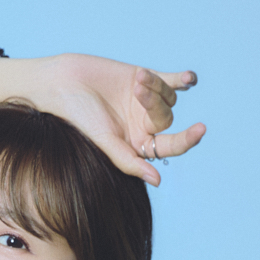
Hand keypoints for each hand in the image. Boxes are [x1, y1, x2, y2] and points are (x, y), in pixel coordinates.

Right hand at [0, 53, 203, 184]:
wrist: (60, 84)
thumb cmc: (77, 118)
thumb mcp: (105, 142)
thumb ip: (130, 161)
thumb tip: (158, 181)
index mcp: (137, 144)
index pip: (169, 146)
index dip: (187, 140)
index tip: (200, 130)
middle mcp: (144, 125)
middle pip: (167, 118)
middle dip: (155, 103)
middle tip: (137, 90)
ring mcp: (144, 101)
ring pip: (168, 97)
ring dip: (156, 86)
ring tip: (136, 78)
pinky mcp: (142, 78)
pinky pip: (171, 81)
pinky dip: (183, 80)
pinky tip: (191, 79)